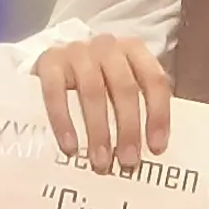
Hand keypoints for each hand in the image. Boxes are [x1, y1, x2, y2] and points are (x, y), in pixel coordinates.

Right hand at [34, 34, 168, 172]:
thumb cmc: (97, 78)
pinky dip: (64, 122)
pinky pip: (56, 93)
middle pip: (124, 88)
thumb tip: (152, 151)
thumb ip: (138, 106)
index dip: (158, 115)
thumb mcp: (121, 83)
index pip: (154, 80)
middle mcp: (107, 46)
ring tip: (100, 161)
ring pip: (93, 92)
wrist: (55, 59)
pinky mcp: (49, 61)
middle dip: (128, 128)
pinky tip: (70, 147)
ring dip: (99, 131)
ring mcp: (77, 51)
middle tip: (128, 161)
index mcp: (134, 49)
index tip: (156, 149)